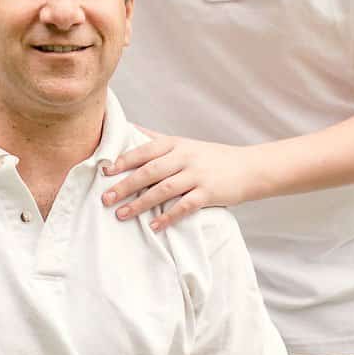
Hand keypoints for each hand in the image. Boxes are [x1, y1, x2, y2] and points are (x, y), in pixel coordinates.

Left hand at [101, 131, 251, 231]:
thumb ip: (155, 138)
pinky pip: (184, 206)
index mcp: (175, 144)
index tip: (104, 172)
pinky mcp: (209, 193)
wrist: (249, 167)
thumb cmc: (211, 157)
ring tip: (122, 214)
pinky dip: (168, 216)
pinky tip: (154, 225)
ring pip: (163, 189)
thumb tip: (127, 128)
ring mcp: (197, 175)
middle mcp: (185, 157)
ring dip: (140, 203)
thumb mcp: (184, 143)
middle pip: (149, 171)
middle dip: (125, 185)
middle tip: (105, 198)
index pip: (144, 150)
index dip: (123, 161)